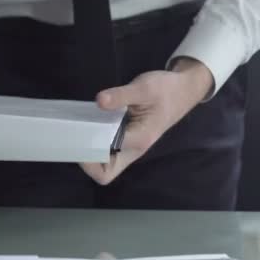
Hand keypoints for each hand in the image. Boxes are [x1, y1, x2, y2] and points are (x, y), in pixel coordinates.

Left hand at [80, 58, 213, 184]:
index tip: (78, 138)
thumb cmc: (167, 90)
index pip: (106, 162)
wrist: (183, 90)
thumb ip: (121, 95)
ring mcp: (132, 145)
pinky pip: (110, 149)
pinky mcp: (130, 138)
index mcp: (138, 140)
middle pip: (105, 172)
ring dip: (91, 151)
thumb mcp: (144, 87)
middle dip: (87, 161)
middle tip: (77, 138)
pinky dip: (97, 141)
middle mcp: (134, 148)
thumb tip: (100, 101)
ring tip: (79, 130)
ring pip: (107, 162)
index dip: (88, 156)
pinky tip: (90, 124)